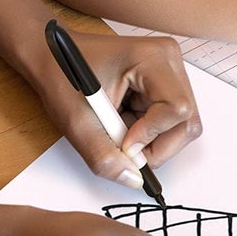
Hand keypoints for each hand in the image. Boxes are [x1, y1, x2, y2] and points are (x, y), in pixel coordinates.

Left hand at [26, 26, 201, 188]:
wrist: (50, 55)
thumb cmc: (60, 75)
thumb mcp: (77, 122)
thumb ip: (105, 157)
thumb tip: (134, 180)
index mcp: (151, 57)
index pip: (176, 109)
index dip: (152, 135)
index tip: (123, 144)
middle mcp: (169, 60)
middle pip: (186, 120)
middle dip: (157, 144)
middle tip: (124, 149)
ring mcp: (170, 71)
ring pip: (181, 124)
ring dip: (151, 140)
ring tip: (119, 130)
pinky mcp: (165, 82)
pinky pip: (170, 121)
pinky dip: (148, 132)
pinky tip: (124, 121)